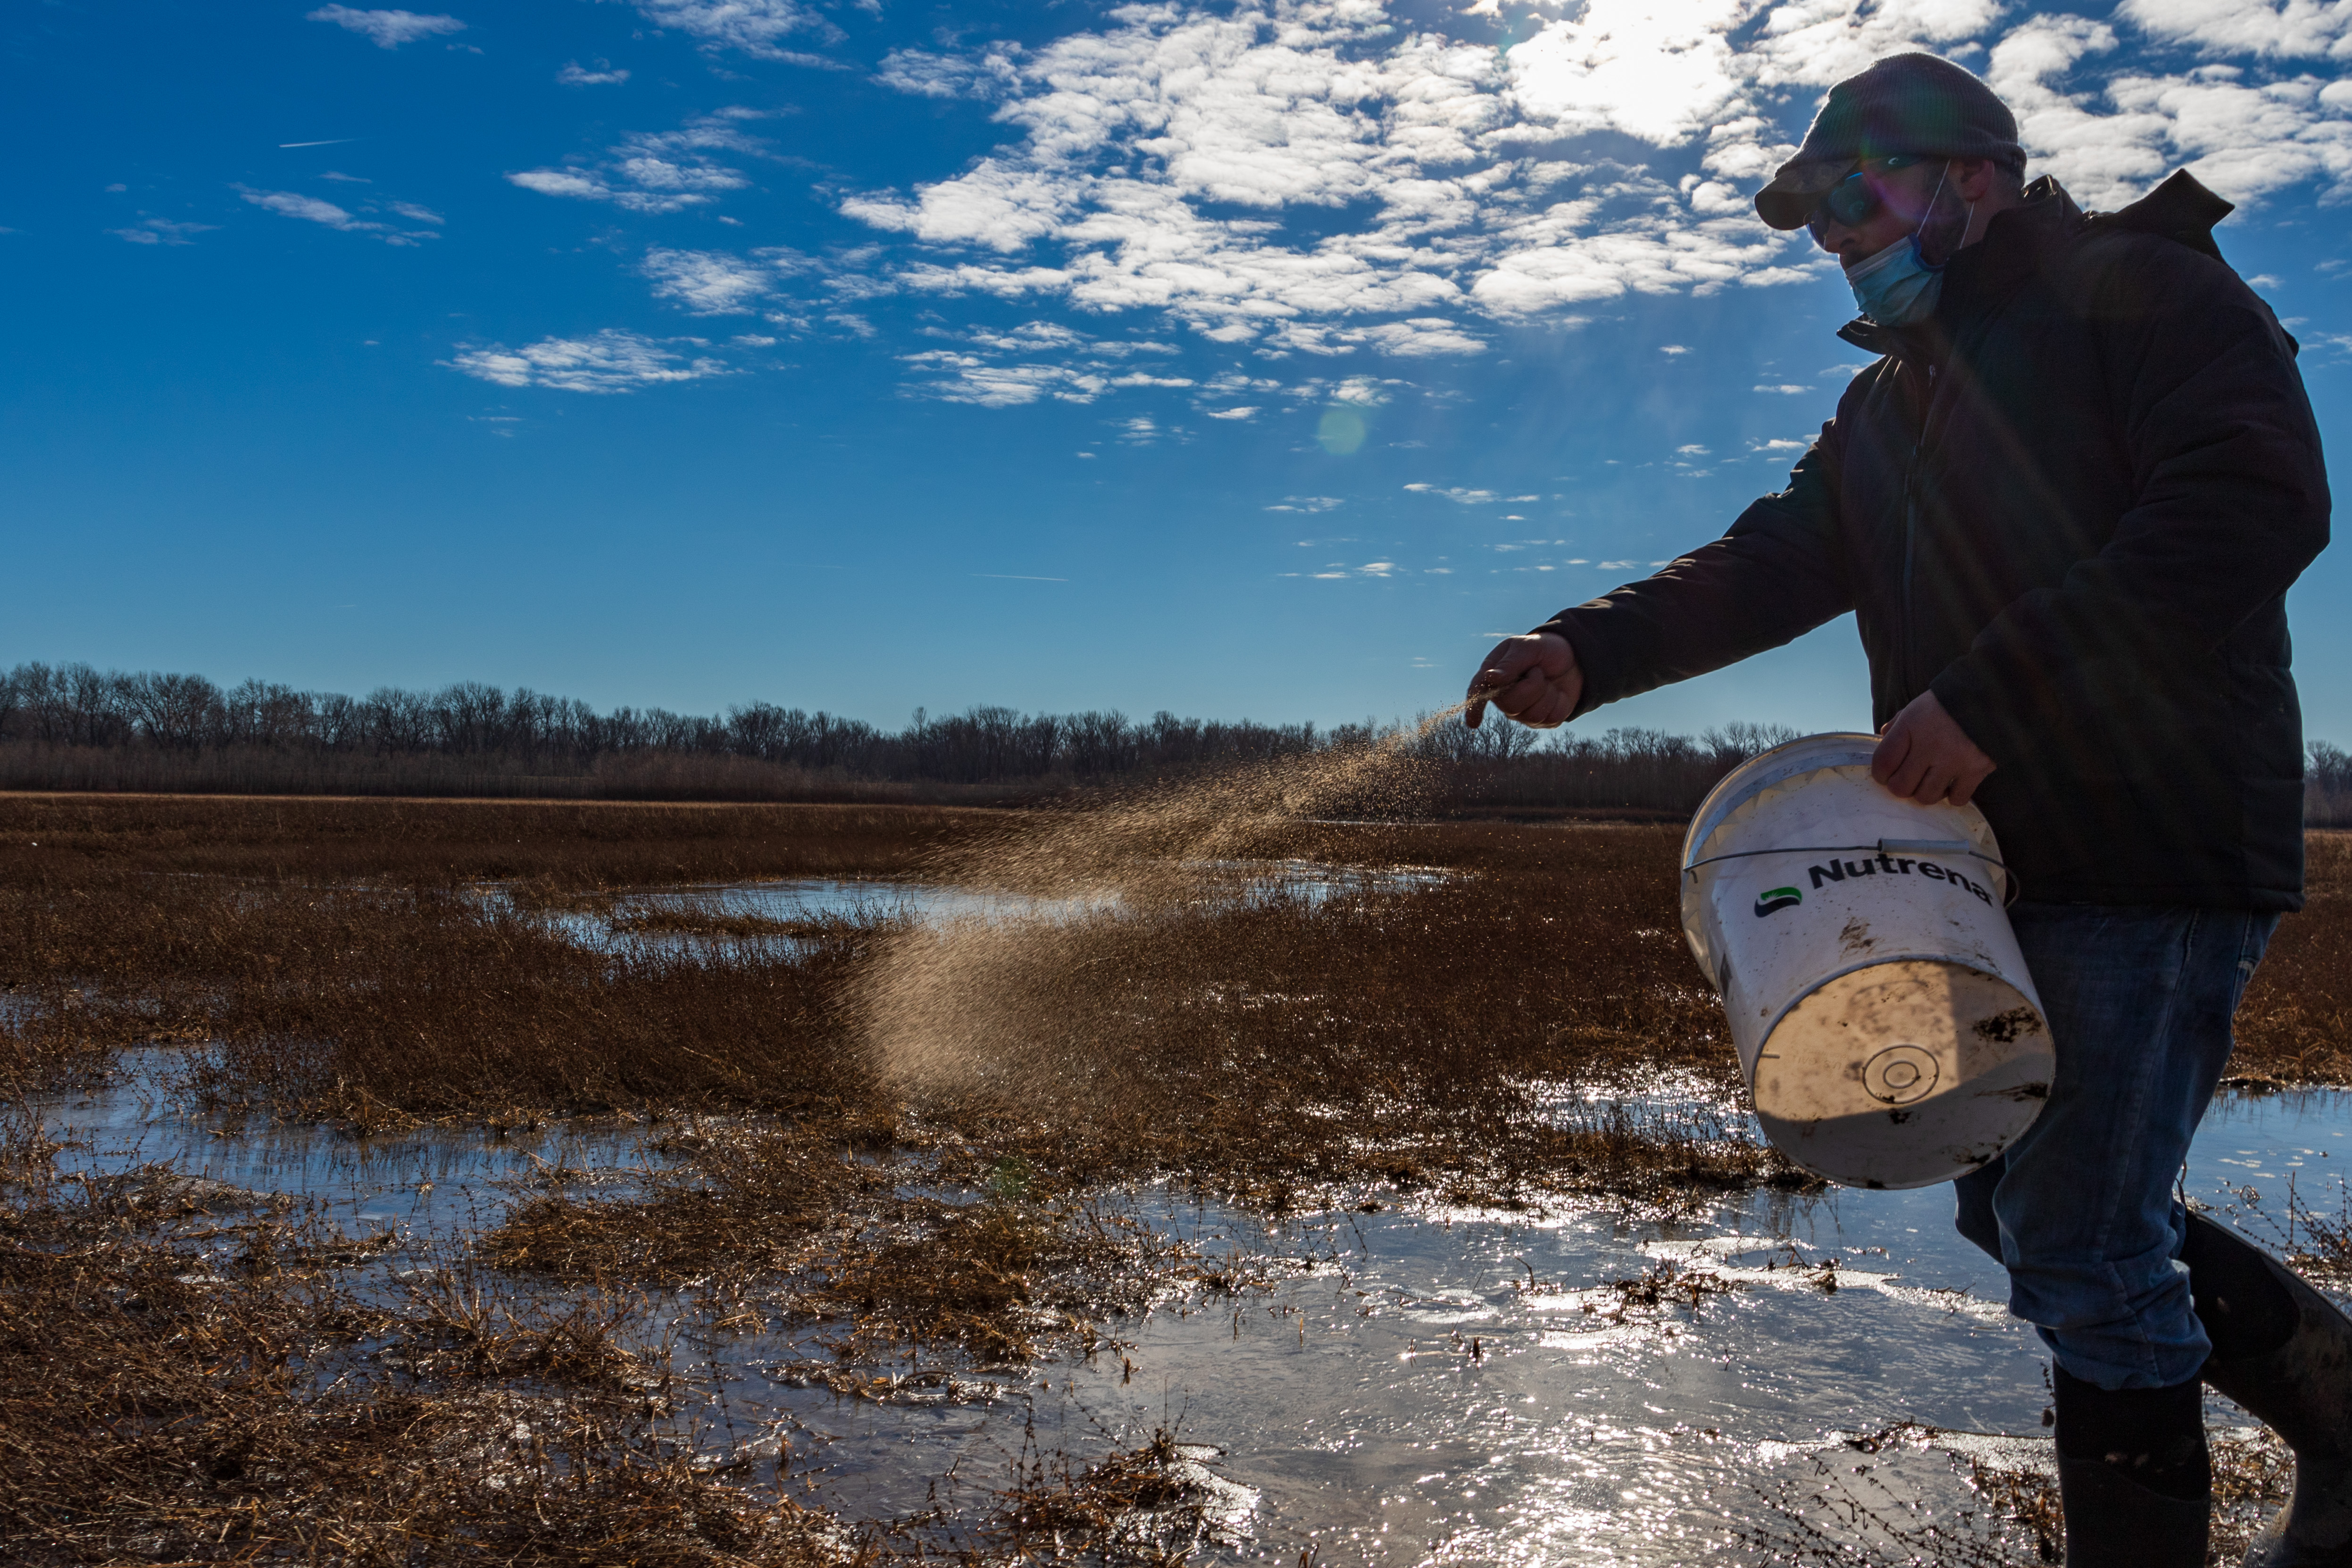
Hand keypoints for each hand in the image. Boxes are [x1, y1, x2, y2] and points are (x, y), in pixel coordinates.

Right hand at [1466, 632, 1582, 728]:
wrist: (1570, 657)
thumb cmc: (1542, 649)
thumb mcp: (1527, 647)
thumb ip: (1509, 663)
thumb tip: (1490, 678)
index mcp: (1493, 676)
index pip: (1478, 692)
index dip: (1474, 707)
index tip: (1473, 722)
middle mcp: (1503, 698)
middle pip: (1510, 706)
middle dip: (1532, 685)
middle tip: (1537, 670)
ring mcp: (1522, 713)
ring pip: (1532, 715)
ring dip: (1547, 693)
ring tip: (1546, 680)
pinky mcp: (1541, 721)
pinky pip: (1550, 718)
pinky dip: (1559, 702)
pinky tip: (1556, 692)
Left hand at [1872, 691, 1996, 806]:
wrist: (1993, 696)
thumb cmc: (1950, 702)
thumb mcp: (1918, 706)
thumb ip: (1898, 723)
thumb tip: (1883, 735)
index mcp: (1910, 727)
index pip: (1882, 763)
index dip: (1880, 774)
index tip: (1886, 774)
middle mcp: (1929, 746)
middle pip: (1901, 787)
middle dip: (1901, 787)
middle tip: (1910, 780)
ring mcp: (1953, 760)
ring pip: (1926, 797)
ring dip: (1926, 792)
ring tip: (1932, 781)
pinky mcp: (1976, 770)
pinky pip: (1957, 799)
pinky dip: (1953, 796)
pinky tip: (1954, 784)